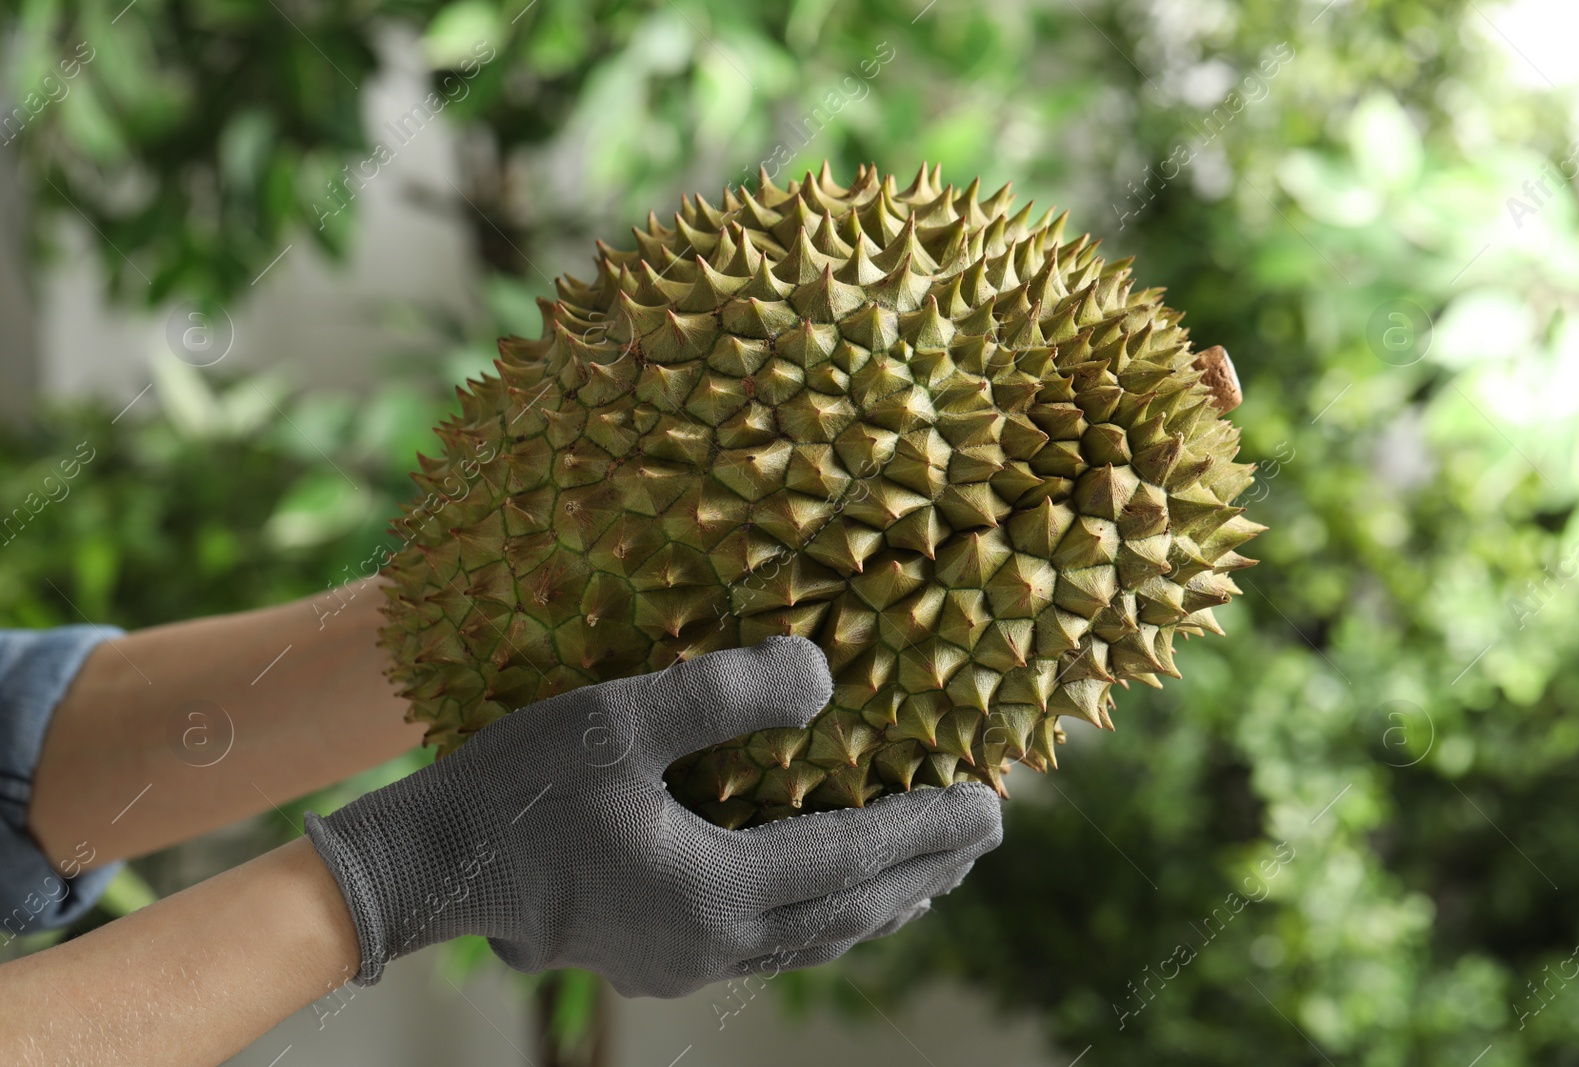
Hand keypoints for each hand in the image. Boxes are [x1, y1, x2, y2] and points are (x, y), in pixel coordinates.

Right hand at [306, 636, 1002, 996]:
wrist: (427, 867)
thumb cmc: (517, 786)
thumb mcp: (619, 719)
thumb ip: (723, 695)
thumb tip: (822, 672)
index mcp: (714, 891)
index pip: (851, 859)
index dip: (925, 830)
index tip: (992, 806)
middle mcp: (713, 943)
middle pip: (848, 912)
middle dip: (923, 871)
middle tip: (984, 834)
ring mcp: (685, 962)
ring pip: (814, 938)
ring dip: (880, 902)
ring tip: (931, 873)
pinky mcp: (658, 960)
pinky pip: (773, 943)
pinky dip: (824, 916)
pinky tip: (827, 899)